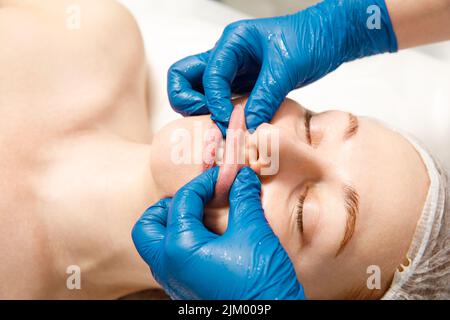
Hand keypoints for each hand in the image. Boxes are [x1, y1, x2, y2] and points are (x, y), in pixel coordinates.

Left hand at [132, 167, 304, 299]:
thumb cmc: (261, 283)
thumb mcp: (253, 233)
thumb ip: (244, 199)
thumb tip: (242, 176)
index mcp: (178, 249)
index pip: (182, 201)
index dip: (205, 181)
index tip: (225, 175)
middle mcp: (169, 268)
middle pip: (148, 226)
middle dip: (168, 205)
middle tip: (195, 197)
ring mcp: (175, 283)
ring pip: (156, 245)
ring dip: (173, 224)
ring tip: (202, 214)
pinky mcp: (187, 291)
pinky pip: (171, 260)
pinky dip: (183, 241)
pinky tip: (210, 236)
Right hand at [168, 0, 396, 133]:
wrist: (328, 39)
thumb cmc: (310, 40)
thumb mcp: (286, 68)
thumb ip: (265, 97)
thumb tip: (247, 127)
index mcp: (232, 43)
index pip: (209, 76)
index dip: (215, 102)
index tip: (227, 121)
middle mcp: (226, 57)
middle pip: (184, 77)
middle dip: (188, 101)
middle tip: (209, 119)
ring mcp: (232, 72)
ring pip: (198, 90)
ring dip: (202, 110)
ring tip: (220, 126)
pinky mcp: (243, 86)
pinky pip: (221, 101)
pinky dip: (221, 115)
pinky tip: (235, 126)